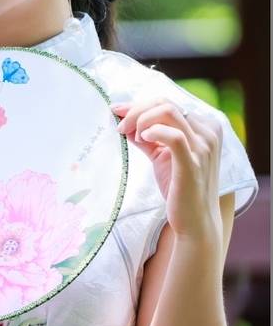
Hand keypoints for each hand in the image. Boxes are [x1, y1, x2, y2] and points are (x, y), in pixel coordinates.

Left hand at [110, 98, 222, 243]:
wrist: (195, 221)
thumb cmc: (180, 187)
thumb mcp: (163, 156)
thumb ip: (148, 138)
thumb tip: (125, 121)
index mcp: (203, 126)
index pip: (167, 103)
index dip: (139, 105)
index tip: (117, 111)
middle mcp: (207, 132)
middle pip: (166, 103)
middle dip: (136, 110)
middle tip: (120, 125)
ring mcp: (203, 147)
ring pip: (168, 112)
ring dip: (141, 119)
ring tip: (130, 135)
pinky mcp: (193, 163)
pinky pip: (173, 136)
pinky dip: (153, 131)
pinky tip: (141, 139)